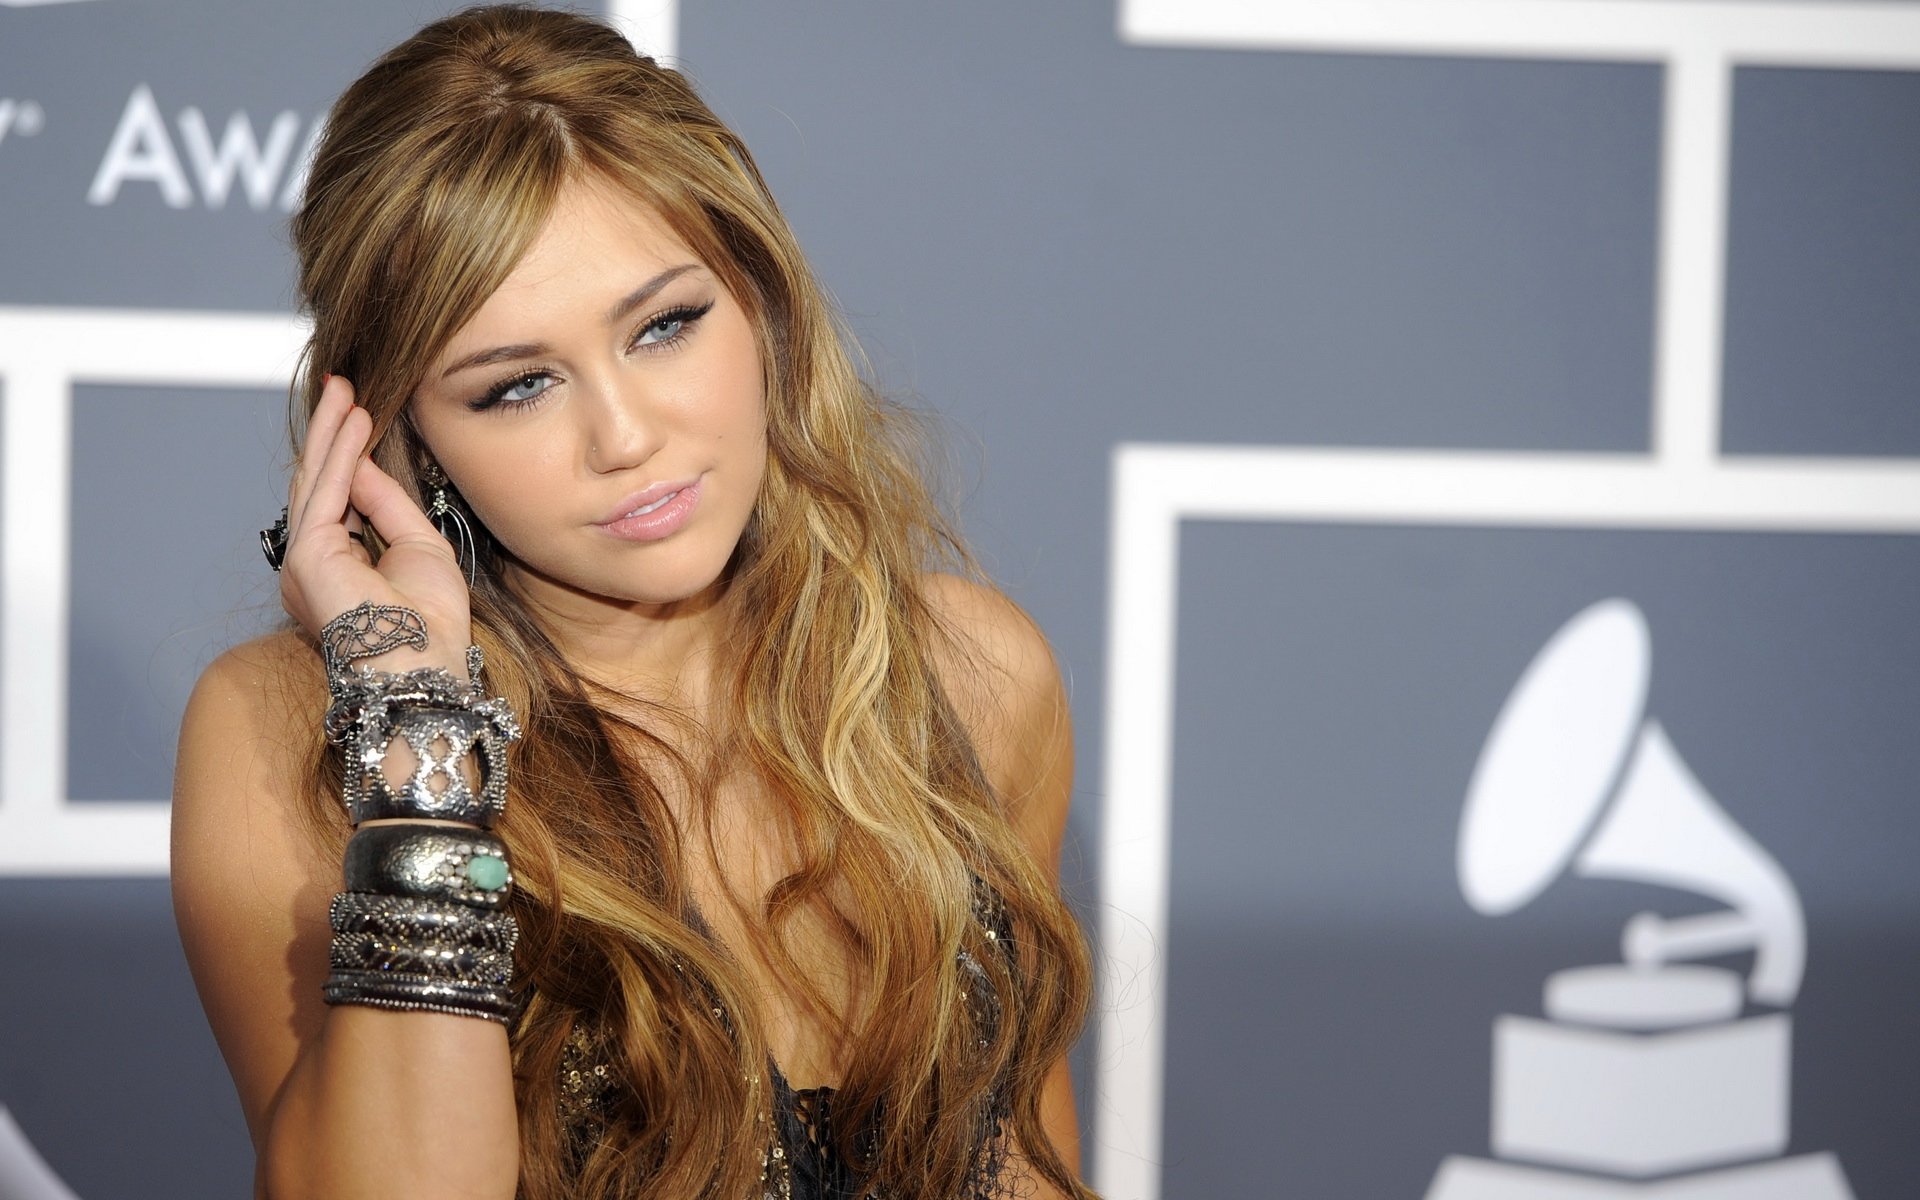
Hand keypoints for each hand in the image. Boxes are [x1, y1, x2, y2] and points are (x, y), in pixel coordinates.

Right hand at [279, 376, 471, 674]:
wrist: (425, 663)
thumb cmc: (430, 624)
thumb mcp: (418, 547)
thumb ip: (388, 504)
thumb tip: (364, 465)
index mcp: (338, 568)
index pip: (337, 500)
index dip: (347, 456)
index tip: (361, 415)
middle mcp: (313, 564)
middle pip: (319, 484)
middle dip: (331, 434)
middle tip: (342, 387)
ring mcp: (305, 560)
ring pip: (316, 481)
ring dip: (332, 433)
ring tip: (344, 390)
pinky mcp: (307, 555)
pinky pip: (325, 492)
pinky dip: (342, 453)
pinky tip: (355, 421)